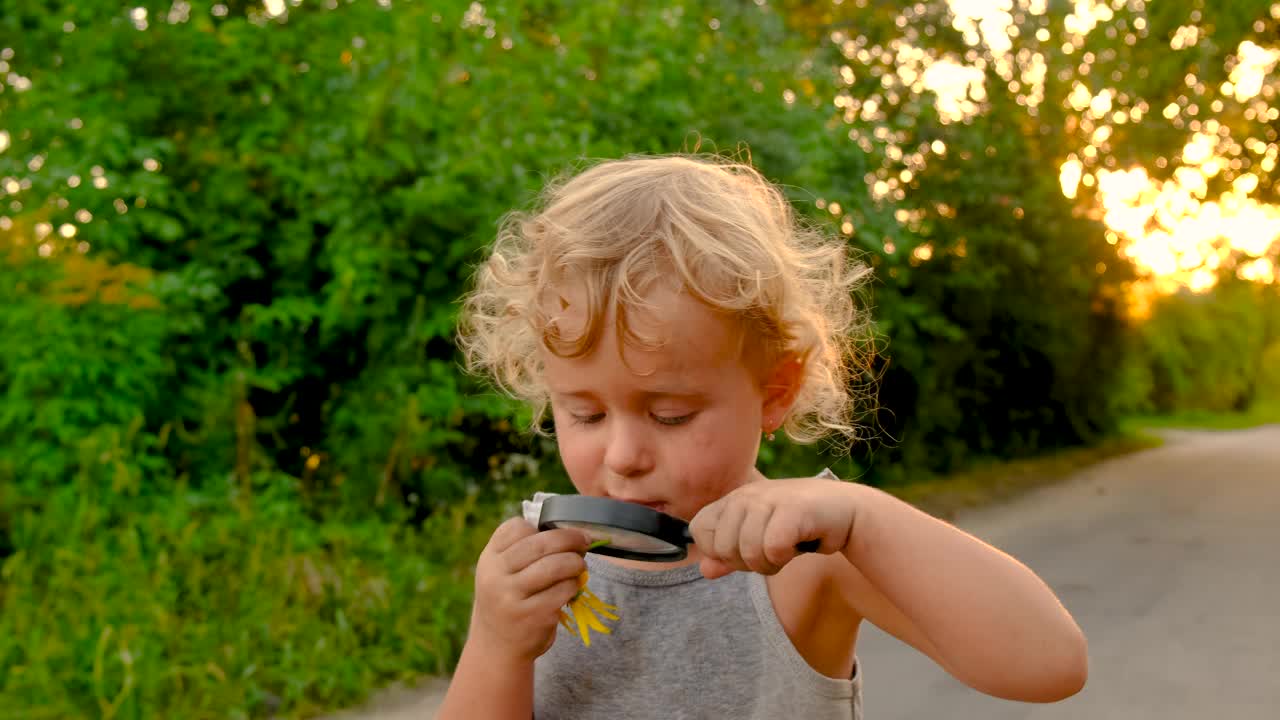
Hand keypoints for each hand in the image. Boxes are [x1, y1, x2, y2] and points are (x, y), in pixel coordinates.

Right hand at [470, 517, 590, 661]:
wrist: (495, 648)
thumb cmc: (507, 601)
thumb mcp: (500, 573)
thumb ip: (521, 551)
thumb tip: (570, 533)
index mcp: (489, 559)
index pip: (517, 528)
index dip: (541, 527)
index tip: (556, 534)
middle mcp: (496, 576)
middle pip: (541, 543)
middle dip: (570, 538)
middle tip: (585, 541)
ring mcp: (512, 597)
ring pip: (555, 566)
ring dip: (576, 562)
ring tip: (580, 566)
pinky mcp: (532, 616)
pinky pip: (563, 590)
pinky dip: (573, 585)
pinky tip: (572, 588)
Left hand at [689, 477, 858, 578]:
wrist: (846, 512)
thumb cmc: (799, 527)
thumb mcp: (759, 540)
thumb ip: (730, 555)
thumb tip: (705, 570)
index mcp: (733, 500)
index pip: (699, 529)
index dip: (718, 550)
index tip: (745, 549)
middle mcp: (746, 495)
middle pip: (722, 547)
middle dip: (747, 563)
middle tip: (772, 550)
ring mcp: (769, 500)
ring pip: (748, 552)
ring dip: (770, 564)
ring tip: (786, 548)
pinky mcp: (792, 509)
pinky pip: (772, 550)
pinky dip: (785, 557)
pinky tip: (798, 545)